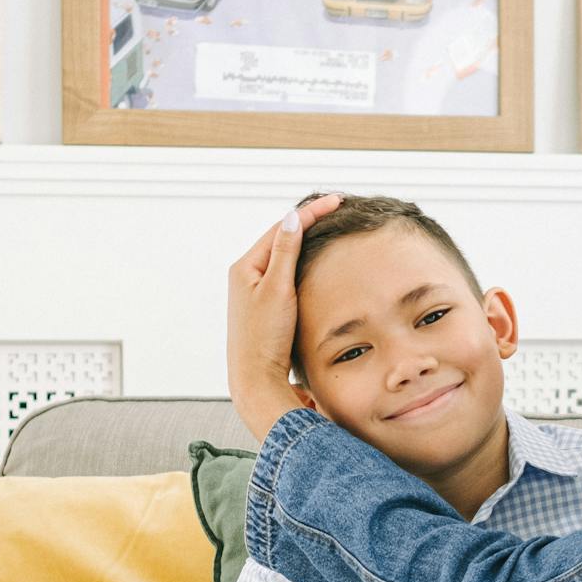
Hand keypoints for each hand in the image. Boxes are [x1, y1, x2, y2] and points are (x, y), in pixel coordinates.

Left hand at [227, 194, 341, 443]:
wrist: (256, 380)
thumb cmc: (265, 338)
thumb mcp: (278, 289)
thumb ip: (286, 252)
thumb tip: (293, 217)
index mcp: (245, 267)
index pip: (282, 228)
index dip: (310, 213)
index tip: (336, 201)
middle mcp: (246, 276)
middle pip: (280, 239)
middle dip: (307, 221)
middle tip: (334, 207)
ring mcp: (255, 292)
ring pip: (283, 257)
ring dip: (304, 240)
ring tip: (327, 225)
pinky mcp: (265, 308)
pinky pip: (284, 274)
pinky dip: (301, 262)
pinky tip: (314, 262)